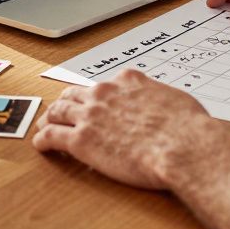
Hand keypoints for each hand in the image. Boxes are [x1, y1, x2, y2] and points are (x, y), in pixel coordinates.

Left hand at [33, 70, 229, 189]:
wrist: (184, 147)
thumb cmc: (189, 129)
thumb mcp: (177, 102)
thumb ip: (162, 102)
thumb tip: (167, 110)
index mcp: (129, 81)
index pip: (106, 85)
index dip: (99, 97)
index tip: (98, 103)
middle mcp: (105, 93)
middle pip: (76, 94)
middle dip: (68, 102)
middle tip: (62, 111)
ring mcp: (90, 115)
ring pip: (58, 111)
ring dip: (50, 117)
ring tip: (45, 125)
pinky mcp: (80, 140)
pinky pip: (51, 136)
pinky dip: (42, 139)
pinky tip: (40, 144)